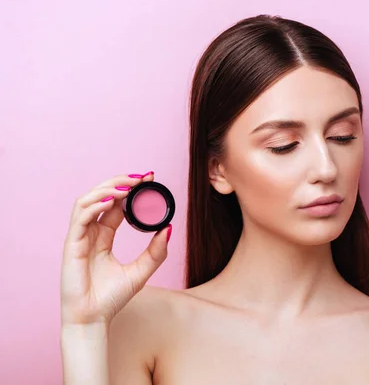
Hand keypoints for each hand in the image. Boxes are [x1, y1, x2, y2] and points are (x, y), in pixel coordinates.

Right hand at [60, 172, 170, 325]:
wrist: (94, 319)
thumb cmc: (112, 298)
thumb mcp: (142, 271)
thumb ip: (156, 251)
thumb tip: (168, 227)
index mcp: (104, 236)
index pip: (115, 204)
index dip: (130, 190)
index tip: (150, 180)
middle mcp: (90, 233)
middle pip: (100, 196)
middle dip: (120, 182)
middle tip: (143, 178)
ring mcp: (79, 237)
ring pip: (87, 201)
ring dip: (107, 189)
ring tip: (128, 186)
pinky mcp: (71, 245)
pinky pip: (80, 218)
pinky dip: (94, 206)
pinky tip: (111, 201)